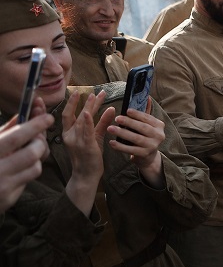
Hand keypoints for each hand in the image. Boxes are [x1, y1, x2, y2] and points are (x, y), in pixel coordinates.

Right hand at [0, 105, 53, 211]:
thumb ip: (5, 131)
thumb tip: (24, 114)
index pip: (16, 138)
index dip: (34, 126)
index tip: (48, 117)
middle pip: (32, 153)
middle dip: (40, 142)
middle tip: (37, 138)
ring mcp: (3, 187)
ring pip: (36, 168)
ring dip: (36, 159)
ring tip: (24, 154)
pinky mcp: (9, 199)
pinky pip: (28, 181)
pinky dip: (27, 171)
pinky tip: (16, 169)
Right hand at [63, 91, 112, 214]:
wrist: (86, 175)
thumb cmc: (89, 156)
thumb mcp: (95, 137)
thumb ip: (101, 123)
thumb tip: (110, 108)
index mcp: (68, 133)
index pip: (68, 114)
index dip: (72, 103)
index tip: (78, 92)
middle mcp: (70, 135)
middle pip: (77, 114)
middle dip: (86, 102)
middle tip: (95, 91)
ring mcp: (76, 141)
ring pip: (82, 120)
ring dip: (90, 107)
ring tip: (99, 96)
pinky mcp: (85, 146)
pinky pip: (85, 131)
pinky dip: (86, 121)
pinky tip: (87, 113)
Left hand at [107, 98, 165, 187]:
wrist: (148, 157)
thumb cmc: (145, 137)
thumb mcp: (148, 124)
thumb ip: (146, 112)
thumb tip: (147, 96)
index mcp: (159, 125)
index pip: (147, 118)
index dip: (137, 114)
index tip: (127, 110)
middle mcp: (159, 135)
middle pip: (142, 128)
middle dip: (129, 122)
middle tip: (116, 118)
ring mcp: (152, 146)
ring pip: (136, 138)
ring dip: (123, 133)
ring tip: (110, 128)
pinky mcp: (145, 155)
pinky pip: (131, 150)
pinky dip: (120, 146)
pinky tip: (111, 142)